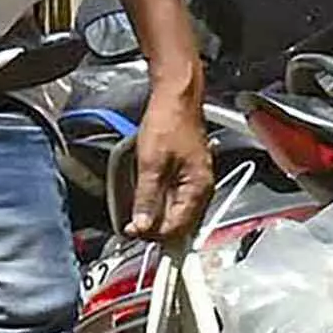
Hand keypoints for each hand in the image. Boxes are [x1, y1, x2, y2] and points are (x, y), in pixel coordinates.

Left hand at [128, 72, 216, 242]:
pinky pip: (175, 199)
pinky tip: (146, 200)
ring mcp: (196, 182)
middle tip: (131, 226)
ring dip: (156, 217)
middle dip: (154, 228)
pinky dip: (160, 204)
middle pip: (179, 224)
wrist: (175, 97)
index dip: (153, 235)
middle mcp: (201, 189)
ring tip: (136, 215)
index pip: (177, 229)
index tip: (132, 232)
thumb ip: (146, 198)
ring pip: (176, 213)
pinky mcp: (187, 174)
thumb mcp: (151, 164)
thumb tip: (141, 225)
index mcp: (198, 189)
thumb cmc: (169, 122)